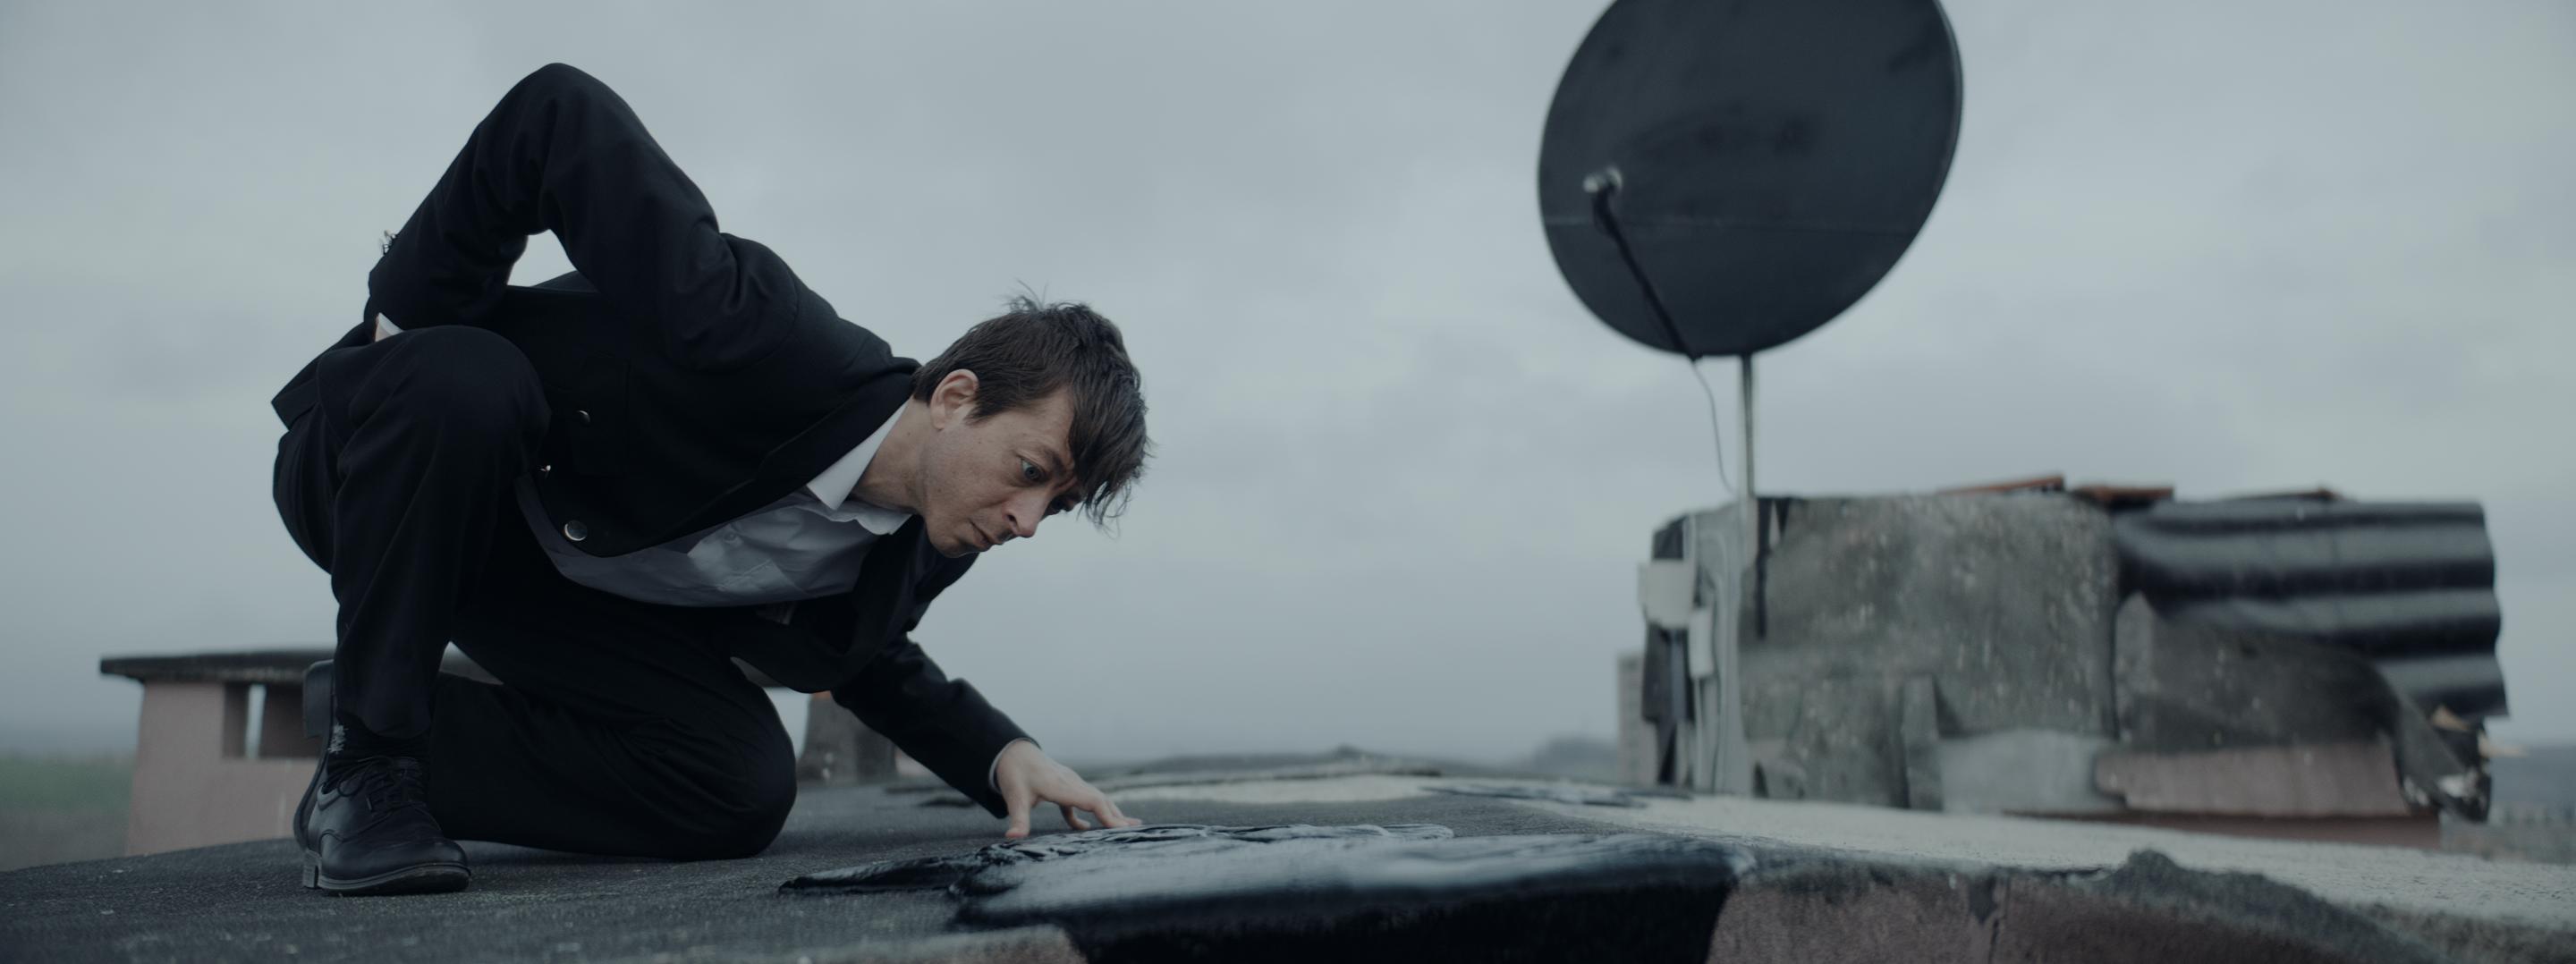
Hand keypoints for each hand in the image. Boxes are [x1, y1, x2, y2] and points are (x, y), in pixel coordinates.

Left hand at [993, 739, 1138, 838]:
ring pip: (1095, 797)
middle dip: (1117, 815)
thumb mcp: (1014, 798)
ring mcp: (1070, 782)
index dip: (1108, 815)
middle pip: (1100, 799)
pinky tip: (1085, 828)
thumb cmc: (1013, 773)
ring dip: (1110, 811)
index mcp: (1061, 786)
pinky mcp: (1065, 784)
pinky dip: (1088, 812)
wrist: (1012, 751)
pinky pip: (1082, 799)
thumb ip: (1017, 819)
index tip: (1121, 829)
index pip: (1092, 801)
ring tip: (1128, 825)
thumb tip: (1012, 838)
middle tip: (1136, 829)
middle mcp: (1071, 782)